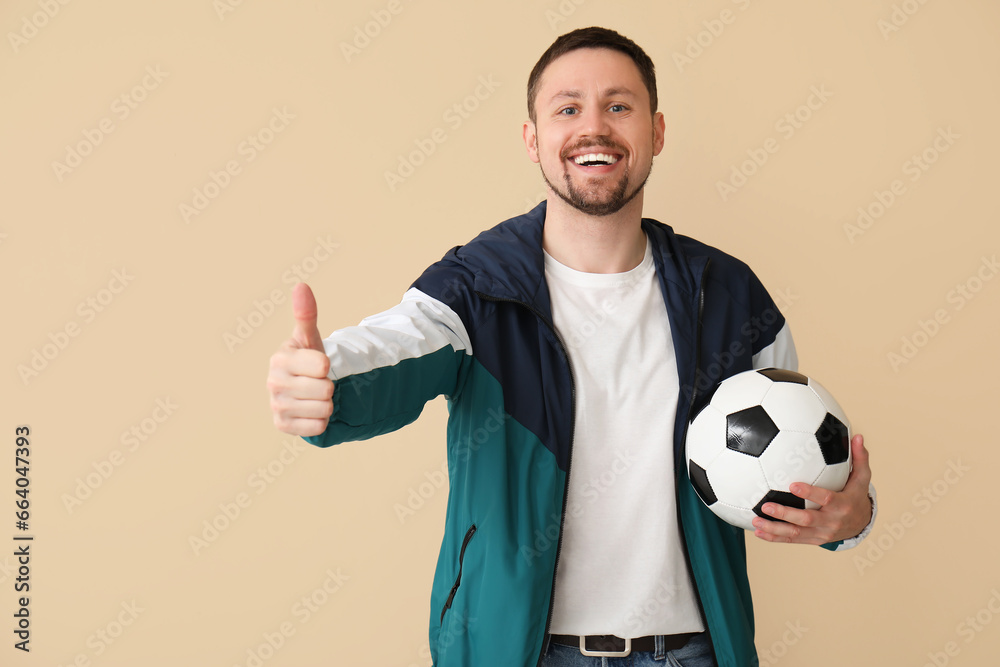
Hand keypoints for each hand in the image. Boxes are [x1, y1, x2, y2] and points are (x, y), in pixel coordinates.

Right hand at [267, 283, 334, 435]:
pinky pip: (317, 427)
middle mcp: (273, 382)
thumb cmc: (308, 361)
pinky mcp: (282, 425)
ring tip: (315, 397)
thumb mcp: (310, 338)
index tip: (318, 365)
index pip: (322, 366)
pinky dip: (320, 421)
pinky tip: (310, 411)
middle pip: (325, 389)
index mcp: (280, 358)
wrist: (303, 391)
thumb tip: (301, 285)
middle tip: (318, 383)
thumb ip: (307, 314)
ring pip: (323, 409)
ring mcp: (276, 405)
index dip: (327, 366)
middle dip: (328, 387)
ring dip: (326, 404)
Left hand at [752, 434, 872, 544]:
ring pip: (796, 533)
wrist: (861, 524)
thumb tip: (857, 436)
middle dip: (785, 514)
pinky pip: (792, 540)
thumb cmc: (856, 495)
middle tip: (766, 506)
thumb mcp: (862, 478)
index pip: (826, 499)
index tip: (792, 485)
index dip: (810, 493)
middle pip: (806, 520)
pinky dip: (775, 537)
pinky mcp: (813, 540)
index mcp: (842, 505)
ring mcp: (821, 534)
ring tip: (756, 521)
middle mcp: (831, 522)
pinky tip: (758, 531)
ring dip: (775, 529)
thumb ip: (860, 458)